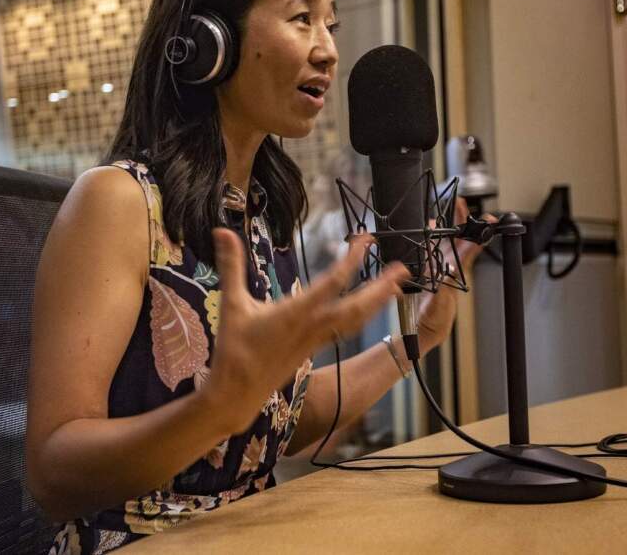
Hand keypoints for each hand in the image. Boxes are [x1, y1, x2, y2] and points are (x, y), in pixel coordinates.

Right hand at [203, 227, 409, 433]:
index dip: (352, 259)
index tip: (366, 240)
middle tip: (404, 270)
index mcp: (296, 313)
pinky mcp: (313, 349)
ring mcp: (316, 340)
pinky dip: (361, 317)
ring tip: (396, 288)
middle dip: (382, 287)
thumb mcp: (231, 303)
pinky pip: (345, 330)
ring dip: (377, 303)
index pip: (332, 282)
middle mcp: (313, 327)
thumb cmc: (234, 351)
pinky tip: (365, 310)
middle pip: (357, 306)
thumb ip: (231, 265)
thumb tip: (222, 232)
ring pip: (356, 320)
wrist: (237, 395)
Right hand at [417, 197, 496, 348]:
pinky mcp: (428, 268)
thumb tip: (447, 270)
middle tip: (461, 202)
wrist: (425, 327)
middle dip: (462, 218)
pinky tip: (428, 227)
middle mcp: (450, 265)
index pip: (472, 247)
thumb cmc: (437, 318)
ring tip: (449, 209)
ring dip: (447, 224)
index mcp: (456, 271)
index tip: (488, 219)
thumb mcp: (440, 302)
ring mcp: (439, 266)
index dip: (481, 232)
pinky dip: (430, 235)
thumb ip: (442, 286)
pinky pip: (431, 247)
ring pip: (446, 240)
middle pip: (460, 237)